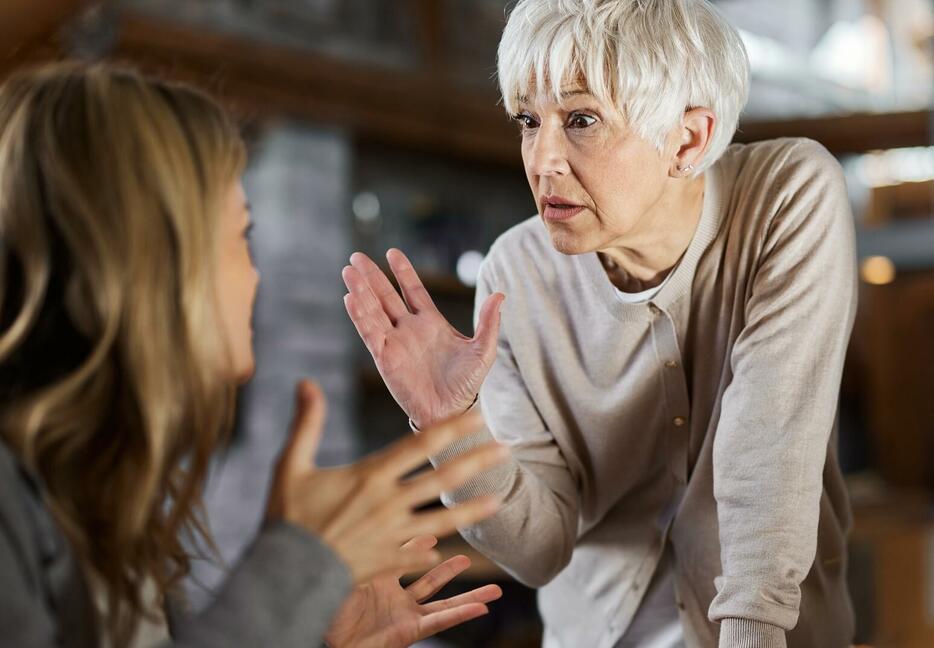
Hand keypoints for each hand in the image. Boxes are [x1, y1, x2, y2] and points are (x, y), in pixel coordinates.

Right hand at [265, 380, 506, 582]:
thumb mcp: (290, 465)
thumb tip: (306, 382)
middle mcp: (389, 503)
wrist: (286, 572)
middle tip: (505, 449)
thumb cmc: (288, 517)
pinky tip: (462, 549)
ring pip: (444, 519)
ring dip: (473, 509)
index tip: (477, 417)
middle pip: (443, 479)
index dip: (452, 429)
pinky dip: (442, 549)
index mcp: (370, 476)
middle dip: (476, 462)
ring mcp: (393, 534)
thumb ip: (306, 423)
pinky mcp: (390, 560)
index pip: (420, 445)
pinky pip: (424, 553)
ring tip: (499, 499)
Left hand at [325, 535, 501, 647]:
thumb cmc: (319, 599)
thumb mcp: (345, 561)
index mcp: (377, 577)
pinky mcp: (406, 630)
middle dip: (450, 569)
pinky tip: (482, 607)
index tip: (434, 526)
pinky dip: (462, 613)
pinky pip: (439, 620)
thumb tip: (364, 511)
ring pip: (443, 602)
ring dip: (469, 595)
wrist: (318, 631)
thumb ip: (362, 543)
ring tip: (495, 589)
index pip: (404, 555)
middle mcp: (393, 597)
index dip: (418, 542)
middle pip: (430, 579)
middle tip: (470, 556)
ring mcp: (402, 614)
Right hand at [342, 249, 504, 428]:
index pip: (413, 291)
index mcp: (431, 323)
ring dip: (361, 291)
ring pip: (374, 311)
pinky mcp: (385, 357)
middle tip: (356, 257)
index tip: (391, 253)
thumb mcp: (483, 350)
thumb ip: (489, 322)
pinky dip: (359, 315)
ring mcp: (395, 342)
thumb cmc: (467, 384)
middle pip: (386, 296)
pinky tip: (350, 298)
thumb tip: (500, 294)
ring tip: (348, 271)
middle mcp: (409, 329)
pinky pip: (370, 332)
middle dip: (372, 277)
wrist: (451, 412)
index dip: (402, 272)